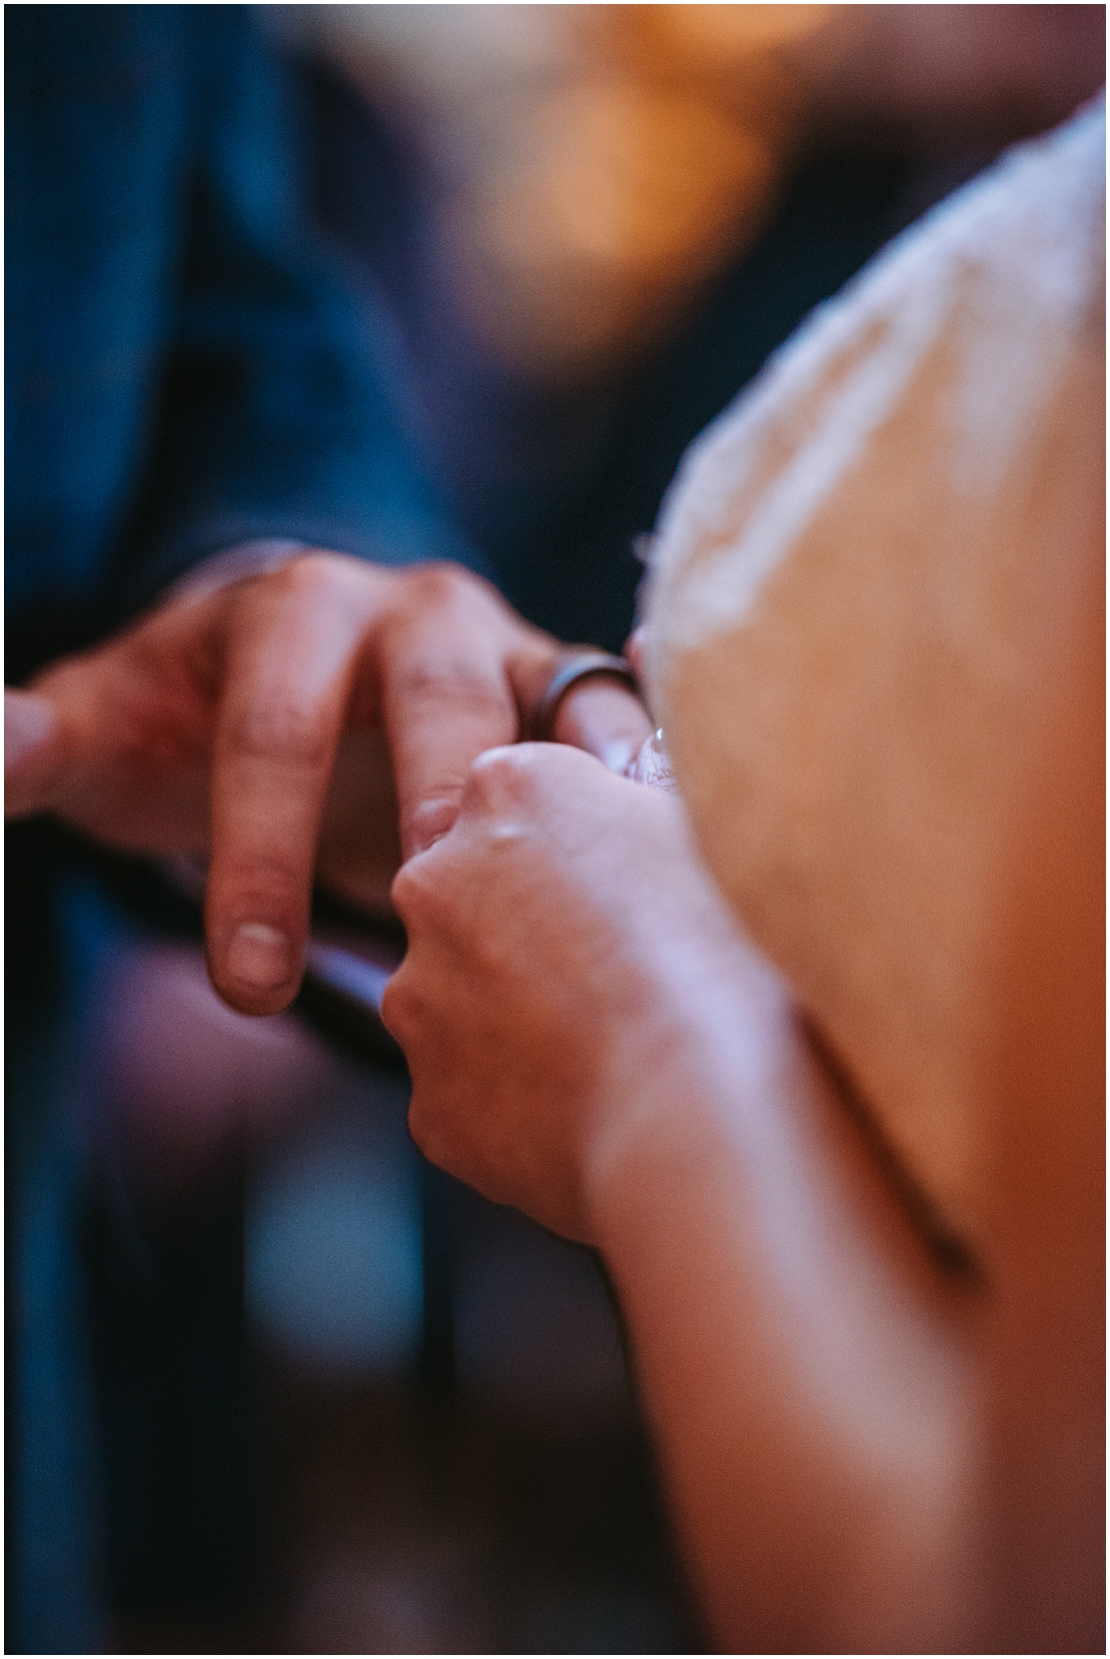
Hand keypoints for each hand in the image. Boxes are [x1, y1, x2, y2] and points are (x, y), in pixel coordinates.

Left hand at [5, 554, 649, 1014]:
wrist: (296, 680)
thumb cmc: (190, 714)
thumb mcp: (109, 721)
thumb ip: (45, 740)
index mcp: (289, 608)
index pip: (273, 725)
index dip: (257, 852)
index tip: (246, 984)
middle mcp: (412, 609)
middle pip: (432, 696)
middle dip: (431, 802)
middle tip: (427, 915)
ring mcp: (503, 644)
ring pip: (551, 702)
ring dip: (569, 791)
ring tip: (591, 888)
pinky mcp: (566, 691)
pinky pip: (621, 726)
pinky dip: (649, 781)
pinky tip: (671, 864)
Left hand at [382, 742, 781, 1240]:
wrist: (707, 1108)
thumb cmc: (738, 956)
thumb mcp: (704, 825)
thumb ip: (633, 796)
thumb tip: (617, 794)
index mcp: (510, 791)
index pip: (515, 797)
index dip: (570, 847)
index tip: (619, 888)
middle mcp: (436, 881)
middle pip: (469, 894)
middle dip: (526, 930)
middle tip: (622, 974)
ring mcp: (420, 995)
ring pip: (460, 998)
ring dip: (518, 1017)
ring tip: (619, 1051)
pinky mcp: (428, 1099)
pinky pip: (471, 1092)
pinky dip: (520, 1101)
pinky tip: (596, 1109)